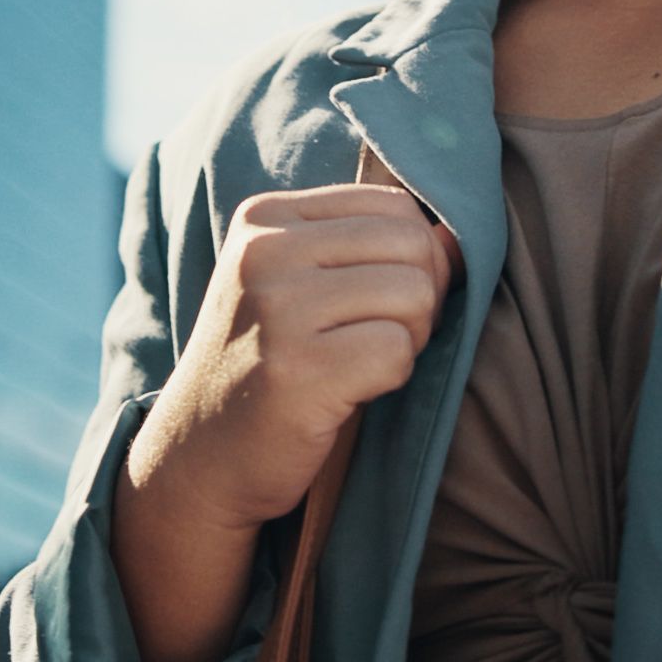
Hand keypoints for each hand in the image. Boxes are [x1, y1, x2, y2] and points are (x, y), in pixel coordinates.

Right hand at [112, 181, 461, 661]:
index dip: (413, 257)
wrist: (201, 456)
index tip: (375, 303)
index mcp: (264, 218)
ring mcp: (278, 311)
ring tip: (356, 365)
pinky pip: (397, 352)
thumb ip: (371, 250)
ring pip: (414, 296)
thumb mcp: (297, 285)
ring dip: (406, 341)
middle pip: (413, 245)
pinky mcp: (298, 371)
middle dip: (419, 298)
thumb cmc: (267, 366)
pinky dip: (390, 379)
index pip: (393, 205)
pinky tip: (347, 393)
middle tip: (374, 340)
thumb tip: (461, 241)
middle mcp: (264, 252)